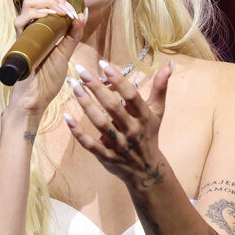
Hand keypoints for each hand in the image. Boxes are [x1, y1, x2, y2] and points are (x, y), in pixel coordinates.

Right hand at [7, 0, 86, 114]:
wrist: (36, 99)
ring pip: (28, 3)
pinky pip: (21, 21)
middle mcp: (30, 27)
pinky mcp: (19, 42)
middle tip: (68, 6)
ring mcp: (24, 34)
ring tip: (62, 10)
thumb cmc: (48, 79)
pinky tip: (49, 16)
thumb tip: (82, 14)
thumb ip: (73, 35)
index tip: (71, 0)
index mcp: (41, 27)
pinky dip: (36, 14)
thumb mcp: (65, 53)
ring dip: (48, 1)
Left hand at [64, 60, 172, 188]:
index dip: (118, 80)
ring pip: (100, 123)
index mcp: (144, 117)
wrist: (147, 170)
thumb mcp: (157, 112)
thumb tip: (168, 65)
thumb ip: (160, 88)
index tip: (103, 64)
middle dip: (96, 87)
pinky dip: (78, 132)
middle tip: (80, 70)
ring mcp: (119, 145)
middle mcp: (132, 130)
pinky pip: (90, 144)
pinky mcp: (107, 157)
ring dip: (86, 104)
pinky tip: (67, 117)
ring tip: (74, 87)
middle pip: (112, 107)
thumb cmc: (149, 134)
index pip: (131, 96)